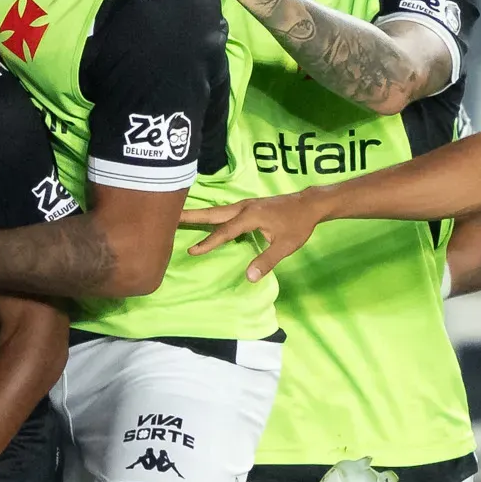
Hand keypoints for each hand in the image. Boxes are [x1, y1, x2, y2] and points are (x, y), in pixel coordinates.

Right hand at [184, 191, 327, 282]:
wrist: (310, 204)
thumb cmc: (299, 225)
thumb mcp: (286, 246)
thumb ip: (267, 261)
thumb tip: (249, 277)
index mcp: (251, 216)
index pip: (225, 232)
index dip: (208, 242)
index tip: (192, 251)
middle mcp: (244, 207)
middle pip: (213, 213)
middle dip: (191, 216)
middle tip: (170, 216)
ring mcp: (245, 204)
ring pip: (217, 210)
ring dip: (198, 214)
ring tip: (179, 216)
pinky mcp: (248, 206)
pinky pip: (223, 210)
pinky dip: (210, 214)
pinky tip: (204, 219)